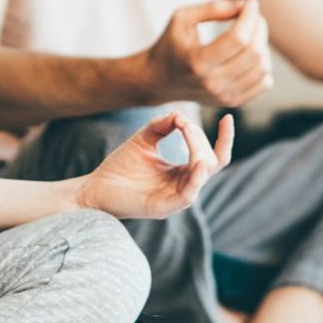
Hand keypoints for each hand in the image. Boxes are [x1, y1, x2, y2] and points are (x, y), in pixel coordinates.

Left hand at [75, 110, 235, 219]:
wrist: (95, 188)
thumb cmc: (119, 167)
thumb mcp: (143, 139)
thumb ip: (162, 125)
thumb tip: (180, 114)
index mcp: (183, 173)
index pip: (213, 157)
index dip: (224, 139)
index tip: (227, 117)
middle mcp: (184, 186)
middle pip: (210, 161)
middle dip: (200, 139)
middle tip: (182, 124)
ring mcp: (175, 199)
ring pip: (202, 175)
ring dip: (199, 152)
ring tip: (188, 132)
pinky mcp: (164, 208)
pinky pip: (189, 194)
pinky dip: (195, 177)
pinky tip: (196, 161)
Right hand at [141, 0, 273, 106]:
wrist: (159, 80)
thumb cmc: (171, 44)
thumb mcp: (182, 18)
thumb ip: (212, 8)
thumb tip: (244, 6)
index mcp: (197, 62)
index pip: (237, 39)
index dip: (249, 17)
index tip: (250, 3)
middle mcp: (212, 83)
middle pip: (254, 53)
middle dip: (259, 27)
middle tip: (253, 15)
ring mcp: (223, 96)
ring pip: (263, 69)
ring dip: (263, 44)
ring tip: (251, 32)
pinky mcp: (231, 102)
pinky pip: (264, 83)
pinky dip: (263, 65)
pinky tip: (250, 53)